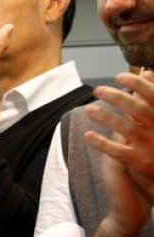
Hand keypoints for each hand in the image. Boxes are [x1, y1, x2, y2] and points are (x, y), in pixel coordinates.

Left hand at [84, 70, 153, 203]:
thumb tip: (147, 73)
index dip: (137, 84)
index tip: (119, 76)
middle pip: (137, 109)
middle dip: (116, 97)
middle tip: (97, 90)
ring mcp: (150, 146)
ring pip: (126, 129)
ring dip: (106, 117)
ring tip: (88, 109)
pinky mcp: (140, 163)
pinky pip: (118, 152)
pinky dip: (102, 143)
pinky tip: (88, 135)